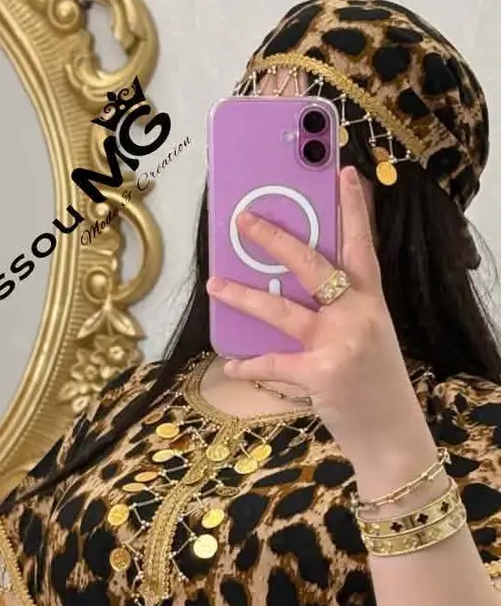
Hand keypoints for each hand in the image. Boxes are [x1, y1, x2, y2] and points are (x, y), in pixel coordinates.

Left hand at [207, 166, 429, 460]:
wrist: (391, 433)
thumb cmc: (372, 384)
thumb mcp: (366, 337)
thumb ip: (338, 311)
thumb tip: (285, 290)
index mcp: (371, 301)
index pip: (362, 244)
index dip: (353, 207)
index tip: (342, 172)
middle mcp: (358, 315)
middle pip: (313, 265)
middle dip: (276, 239)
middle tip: (244, 219)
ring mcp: (340, 342)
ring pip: (283, 310)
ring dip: (244, 296)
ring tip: (214, 284)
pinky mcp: (321, 373)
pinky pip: (272, 363)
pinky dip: (248, 364)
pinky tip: (231, 364)